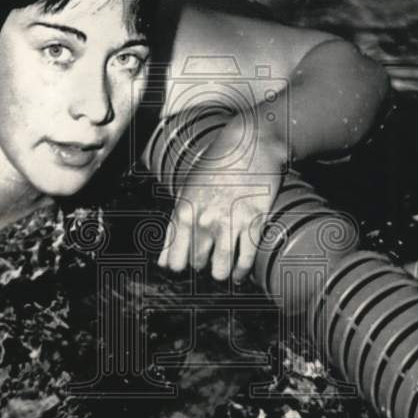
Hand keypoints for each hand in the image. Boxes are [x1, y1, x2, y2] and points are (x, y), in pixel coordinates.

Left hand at [157, 113, 285, 282]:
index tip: (188, 263)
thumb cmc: (216, 166)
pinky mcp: (254, 220)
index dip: (181, 266)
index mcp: (184, 211)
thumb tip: (163, 261)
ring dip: (222, 274)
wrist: (249, 143)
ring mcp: (230, 221)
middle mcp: (204, 219)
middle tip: (210, 260)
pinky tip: (240, 273)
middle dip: (203, 265)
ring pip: (221, 270)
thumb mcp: (186, 191)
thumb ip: (173, 228)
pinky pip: (245, 260)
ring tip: (225, 271)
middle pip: (198, 265)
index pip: (174, 260)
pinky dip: (242, 272)